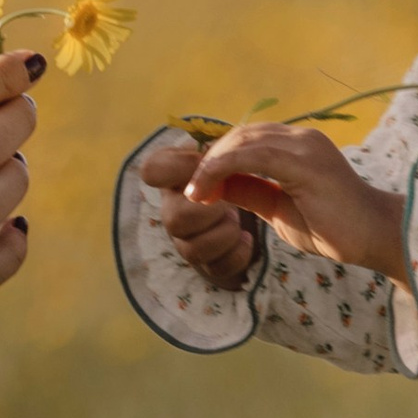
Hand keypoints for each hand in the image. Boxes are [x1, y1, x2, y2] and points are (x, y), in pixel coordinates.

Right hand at [138, 133, 259, 289]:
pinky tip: (247, 239)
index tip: (206, 163)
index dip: (178, 167)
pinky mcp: (207, 263)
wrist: (265, 201)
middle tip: (230, 201)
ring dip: (224, 234)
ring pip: (191, 251)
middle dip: (208, 212)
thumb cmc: (242, 171)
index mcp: (175, 177)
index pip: (152, 170)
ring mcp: (187, 240)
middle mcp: (173, 209)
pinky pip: (215, 269)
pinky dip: (238, 254)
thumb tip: (215, 156)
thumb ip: (223, 148)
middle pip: (172, 220)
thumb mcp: (234, 153)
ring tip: (239, 221)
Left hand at [176, 120, 409, 286]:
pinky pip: (251, 156)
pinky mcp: (303, 160)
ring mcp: (304, 145)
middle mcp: (300, 137)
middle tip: (188, 189)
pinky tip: (205, 190)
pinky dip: (221, 169)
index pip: (246, 140)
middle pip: (239, 136)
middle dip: (208, 160)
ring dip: (210, 166)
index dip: (216, 158)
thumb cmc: (334, 228)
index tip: (193, 184)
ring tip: (192, 193)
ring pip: (241, 142)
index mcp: (297, 145)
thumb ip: (249, 191)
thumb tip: (214, 185)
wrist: (375, 238)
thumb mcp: (277, 208)